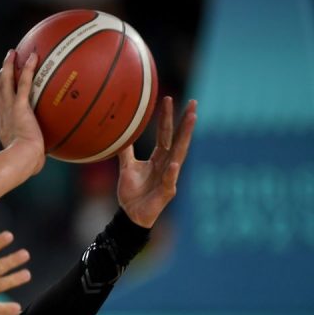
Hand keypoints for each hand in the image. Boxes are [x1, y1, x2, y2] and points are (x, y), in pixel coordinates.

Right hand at [0, 50, 45, 175]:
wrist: (21, 160)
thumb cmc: (26, 165)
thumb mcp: (27, 160)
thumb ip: (32, 158)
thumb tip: (39, 165)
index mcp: (5, 127)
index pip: (1, 109)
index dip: (1, 98)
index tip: (3, 92)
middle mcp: (4, 115)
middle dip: (0, 78)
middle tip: (3, 66)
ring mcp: (10, 109)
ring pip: (5, 83)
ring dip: (8, 66)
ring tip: (12, 53)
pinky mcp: (20, 106)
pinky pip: (24, 83)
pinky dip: (27, 69)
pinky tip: (33, 57)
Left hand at [117, 97, 197, 227]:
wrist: (129, 214)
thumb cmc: (132, 192)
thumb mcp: (127, 167)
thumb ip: (126, 151)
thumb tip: (121, 133)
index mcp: (158, 158)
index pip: (165, 134)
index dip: (166, 117)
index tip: (169, 99)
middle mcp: (167, 164)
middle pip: (178, 140)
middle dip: (186, 122)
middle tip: (193, 104)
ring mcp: (169, 177)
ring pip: (179, 155)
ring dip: (185, 138)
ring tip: (191, 120)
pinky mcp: (166, 192)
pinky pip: (169, 180)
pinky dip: (171, 172)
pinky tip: (174, 162)